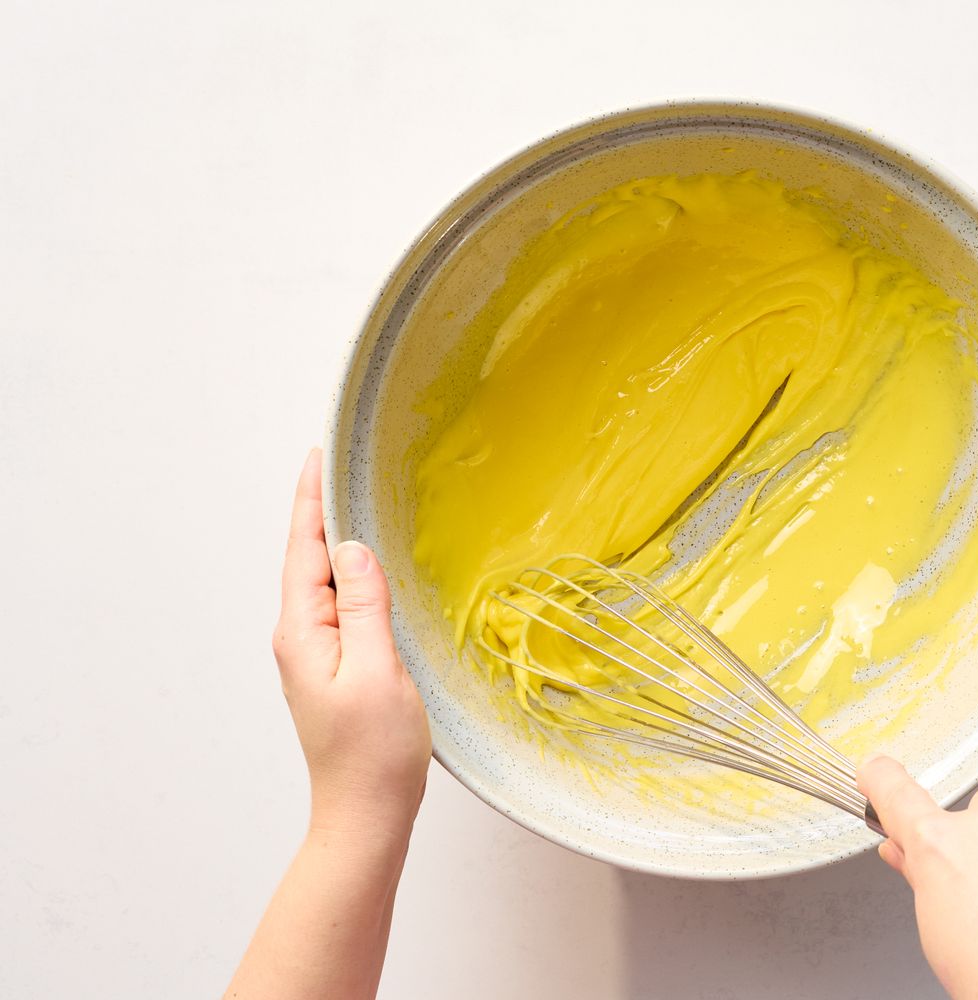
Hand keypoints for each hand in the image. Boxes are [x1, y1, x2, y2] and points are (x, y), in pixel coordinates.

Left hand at [273, 448, 431, 841]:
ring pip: (325, 581)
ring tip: (356, 497)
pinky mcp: (339, 667)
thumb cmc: (374, 753)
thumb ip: (364, 605)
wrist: (366, 814)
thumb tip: (352, 547)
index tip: (319, 454)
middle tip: (341, 461)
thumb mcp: (378, 671)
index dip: (312, 499)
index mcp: (303, 632)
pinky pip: (342, 605)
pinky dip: (354, 574)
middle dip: (323, 508)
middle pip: (310, 558)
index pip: (305, 550)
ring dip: (339, 540)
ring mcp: (318, 654)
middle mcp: (301, 637)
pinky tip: (371, 565)